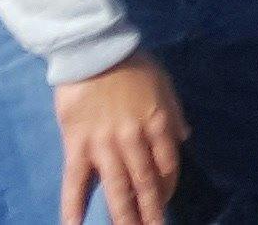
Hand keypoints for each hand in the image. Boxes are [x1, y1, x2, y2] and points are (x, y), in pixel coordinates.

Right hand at [56, 54, 186, 224]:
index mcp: (158, 124)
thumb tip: (184, 136)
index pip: (168, 166)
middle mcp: (134, 140)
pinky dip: (73, 206)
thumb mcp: (163, 84)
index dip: (168, 188)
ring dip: (123, 216)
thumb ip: (173, 113)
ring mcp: (105, 145)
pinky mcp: (77, 145)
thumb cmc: (131, 64)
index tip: (164, 202)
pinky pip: (76, 182)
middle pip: (145, 184)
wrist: (93, 48)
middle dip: (150, 212)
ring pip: (117, 189)